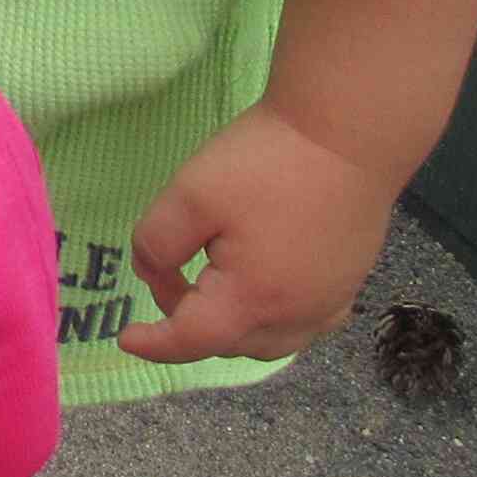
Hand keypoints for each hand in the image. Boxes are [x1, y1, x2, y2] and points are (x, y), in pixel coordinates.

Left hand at [120, 105, 396, 365]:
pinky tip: (265, 294)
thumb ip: (157, 244)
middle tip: (166, 277)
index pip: (192, 340)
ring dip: (233, 330)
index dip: (155, 344)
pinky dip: (275, 322)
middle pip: (231, 344)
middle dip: (190, 324)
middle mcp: (297, 315)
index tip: (126, 338)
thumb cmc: (265, 163)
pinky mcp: (350, 280)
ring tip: (207, 296)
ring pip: (272, 342)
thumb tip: (151, 272)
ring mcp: (331, 300)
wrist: (348, 133)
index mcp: (252, 301)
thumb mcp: (189, 196)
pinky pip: (307, 324)